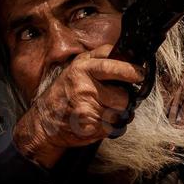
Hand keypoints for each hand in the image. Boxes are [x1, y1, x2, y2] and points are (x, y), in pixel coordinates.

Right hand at [11, 44, 145, 168]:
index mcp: (82, 69)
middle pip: (123, 96)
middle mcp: (85, 88)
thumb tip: (128, 56)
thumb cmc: (64, 92)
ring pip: (120, 112)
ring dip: (116, 113)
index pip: (111, 66)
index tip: (140, 75)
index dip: (129, 71)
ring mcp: (88, 108)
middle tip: (111, 98)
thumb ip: (100, 58)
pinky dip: (110, 126)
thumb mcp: (77, 66)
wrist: (44, 121)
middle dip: (122, 99)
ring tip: (100, 110)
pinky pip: (114, 126)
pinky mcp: (91, 126)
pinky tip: (96, 120)